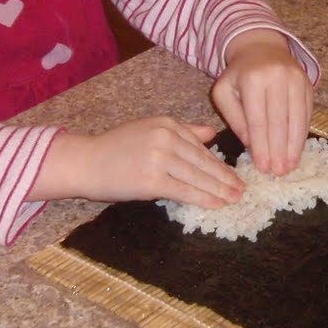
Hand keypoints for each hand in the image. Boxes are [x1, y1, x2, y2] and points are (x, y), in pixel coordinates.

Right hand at [29, 118, 244, 205]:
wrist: (85, 162)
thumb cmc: (115, 149)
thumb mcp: (149, 130)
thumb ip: (183, 131)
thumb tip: (212, 133)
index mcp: (167, 123)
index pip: (200, 146)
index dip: (220, 164)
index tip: (234, 175)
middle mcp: (166, 137)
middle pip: (203, 161)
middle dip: (225, 178)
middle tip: (242, 190)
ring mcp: (159, 157)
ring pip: (197, 177)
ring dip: (219, 190)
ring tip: (234, 199)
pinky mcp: (152, 179)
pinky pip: (184, 190)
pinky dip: (203, 198)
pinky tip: (216, 204)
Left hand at [211, 28, 312, 175]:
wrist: (262, 48)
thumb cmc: (239, 75)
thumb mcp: (224, 92)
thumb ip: (234, 118)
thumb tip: (250, 144)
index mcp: (252, 79)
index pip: (258, 120)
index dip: (261, 146)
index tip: (263, 167)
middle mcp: (277, 77)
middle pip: (279, 122)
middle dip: (279, 150)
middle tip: (278, 173)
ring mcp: (296, 79)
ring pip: (297, 119)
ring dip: (294, 146)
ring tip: (290, 166)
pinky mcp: (308, 84)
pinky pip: (307, 113)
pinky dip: (302, 134)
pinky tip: (298, 150)